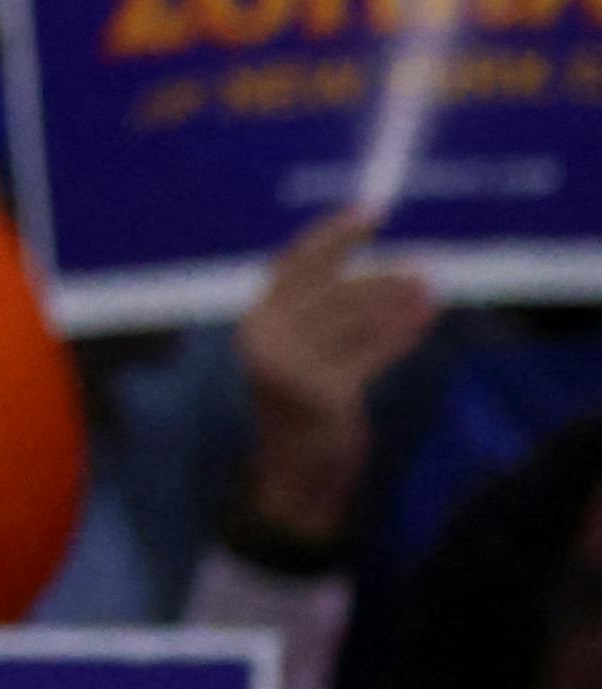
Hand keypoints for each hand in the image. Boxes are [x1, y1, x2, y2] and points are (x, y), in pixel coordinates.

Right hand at [235, 207, 437, 553]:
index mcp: (255, 321)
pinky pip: (369, 352)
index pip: (293, 263)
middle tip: (423, 262)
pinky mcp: (322, 390)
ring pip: (353, 316)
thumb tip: (378, 272)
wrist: (293, 475)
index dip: (332, 235)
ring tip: (432, 288)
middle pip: (329, 286)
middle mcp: (265, 335)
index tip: (371, 212)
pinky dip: (399, 335)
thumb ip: (317, 317)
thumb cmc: (301, 411)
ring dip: (397, 300)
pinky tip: (423, 322)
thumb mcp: (298, 356)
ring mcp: (292, 363)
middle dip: (379, 272)